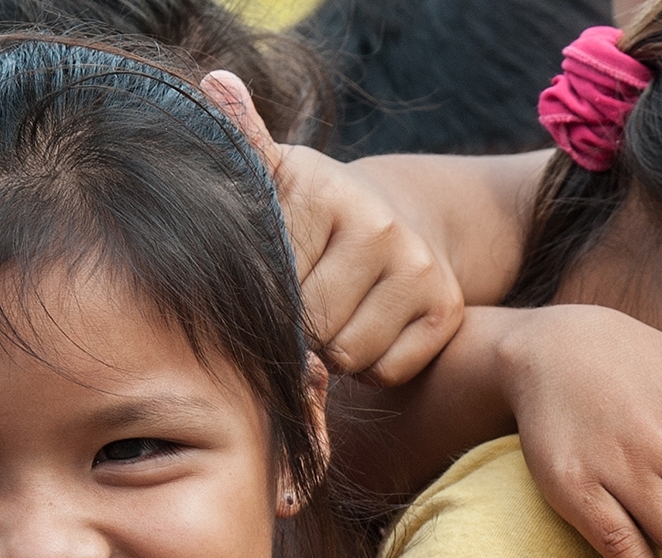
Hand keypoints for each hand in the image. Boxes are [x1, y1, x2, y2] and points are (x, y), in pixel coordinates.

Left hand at [201, 72, 464, 385]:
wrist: (405, 217)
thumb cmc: (317, 212)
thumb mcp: (277, 175)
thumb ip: (244, 143)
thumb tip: (215, 82)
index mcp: (326, 193)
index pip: (275, 286)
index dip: (268, 298)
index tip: (276, 281)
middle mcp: (381, 226)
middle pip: (312, 326)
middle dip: (301, 329)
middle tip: (307, 303)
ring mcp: (420, 269)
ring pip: (349, 355)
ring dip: (335, 351)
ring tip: (336, 315)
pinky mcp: (447, 309)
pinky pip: (388, 370)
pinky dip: (373, 365)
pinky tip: (368, 329)